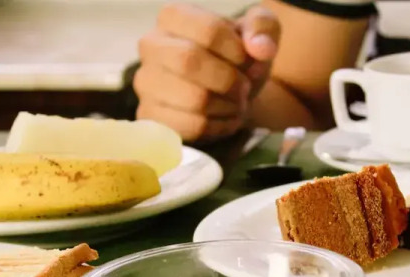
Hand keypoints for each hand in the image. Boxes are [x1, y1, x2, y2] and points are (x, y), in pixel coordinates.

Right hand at [134, 3, 280, 142]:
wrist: (228, 91)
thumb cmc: (238, 58)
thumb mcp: (258, 33)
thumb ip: (263, 29)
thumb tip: (261, 47)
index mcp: (174, 16)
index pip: (208, 30)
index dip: (238, 52)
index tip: (250, 62)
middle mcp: (151, 45)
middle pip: (190, 62)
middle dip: (228, 80)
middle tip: (244, 87)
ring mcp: (146, 83)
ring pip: (192, 99)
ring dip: (226, 105)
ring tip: (236, 103)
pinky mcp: (151, 116)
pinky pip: (190, 126)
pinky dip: (218, 126)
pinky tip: (223, 118)